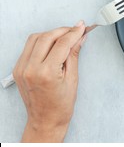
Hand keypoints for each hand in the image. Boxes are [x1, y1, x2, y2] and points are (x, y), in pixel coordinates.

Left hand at [13, 21, 86, 141]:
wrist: (46, 120)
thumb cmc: (60, 105)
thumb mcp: (73, 78)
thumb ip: (74, 54)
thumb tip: (79, 38)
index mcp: (46, 73)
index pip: (61, 44)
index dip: (74, 32)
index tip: (82, 27)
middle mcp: (30, 69)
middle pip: (46, 37)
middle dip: (63, 30)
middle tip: (76, 30)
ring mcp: (21, 68)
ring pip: (35, 38)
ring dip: (51, 34)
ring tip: (65, 37)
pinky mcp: (18, 68)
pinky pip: (29, 47)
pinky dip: (41, 41)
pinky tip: (52, 44)